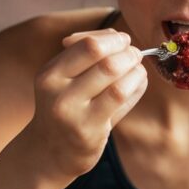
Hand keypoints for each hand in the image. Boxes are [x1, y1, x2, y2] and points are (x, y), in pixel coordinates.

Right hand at [25, 27, 146, 182]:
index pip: (87, 45)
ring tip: (138, 70)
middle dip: (127, 52)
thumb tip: (117, 36)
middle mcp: (57, 92)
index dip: (113, 39)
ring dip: (135, 69)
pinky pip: (120, 98)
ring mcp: (72, 113)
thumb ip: (86, 56)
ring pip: (116, 79)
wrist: (50, 152)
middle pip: (104, 60)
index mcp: (50, 74)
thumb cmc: (66, 108)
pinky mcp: (89, 130)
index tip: (123, 40)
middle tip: (135, 54)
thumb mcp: (64, 80)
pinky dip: (136, 86)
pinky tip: (137, 84)